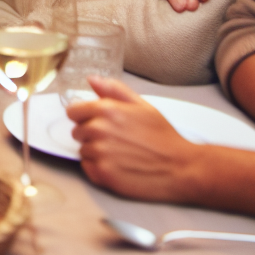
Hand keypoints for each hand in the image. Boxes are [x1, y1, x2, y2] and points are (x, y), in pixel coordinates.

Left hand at [68, 76, 198, 201]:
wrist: (181, 168)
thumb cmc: (163, 137)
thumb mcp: (143, 106)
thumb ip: (114, 90)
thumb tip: (92, 80)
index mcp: (107, 109)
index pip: (73, 111)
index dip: (85, 116)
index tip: (96, 122)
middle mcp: (99, 129)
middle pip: (77, 131)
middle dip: (91, 134)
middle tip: (116, 140)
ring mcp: (100, 153)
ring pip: (83, 150)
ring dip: (96, 152)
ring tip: (121, 154)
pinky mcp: (103, 174)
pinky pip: (87, 168)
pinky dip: (98, 168)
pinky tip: (118, 166)